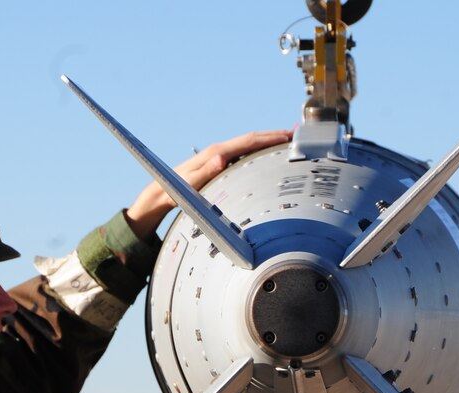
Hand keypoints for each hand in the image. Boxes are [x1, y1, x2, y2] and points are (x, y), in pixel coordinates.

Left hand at [125, 129, 293, 237]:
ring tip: (289, 141)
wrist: (161, 193)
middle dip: (274, 135)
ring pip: (249, 145)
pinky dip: (258, 151)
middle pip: (252, 139)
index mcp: (215, 153)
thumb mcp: (188, 185)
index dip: (269, 137)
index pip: (248, 142)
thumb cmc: (174, 191)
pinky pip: (244, 154)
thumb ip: (204, 172)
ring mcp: (219, 156)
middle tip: (297, 134)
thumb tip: (220, 158)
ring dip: (268, 141)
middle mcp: (219, 151)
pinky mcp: (219, 163)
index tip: (288, 135)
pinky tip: (267, 155)